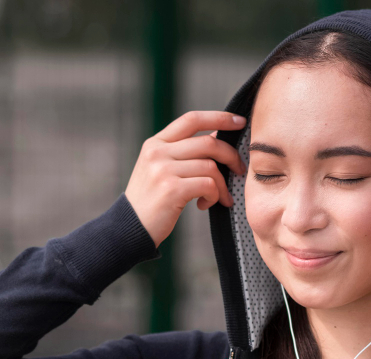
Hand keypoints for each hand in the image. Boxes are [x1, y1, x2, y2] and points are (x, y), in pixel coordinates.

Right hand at [125, 110, 247, 246]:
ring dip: (222, 185)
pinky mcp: (172, 189)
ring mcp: (163, 170)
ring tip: (219, 198)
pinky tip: (204, 204)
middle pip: (208, 143)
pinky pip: (208, 185)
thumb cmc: (152, 200)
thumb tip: (217, 136)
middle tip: (239, 170)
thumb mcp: (161, 169)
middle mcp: (157, 152)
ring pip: (211, 167)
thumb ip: (184, 152)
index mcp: (156, 143)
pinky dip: (214, 196)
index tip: (240, 121)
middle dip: (231, 156)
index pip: (192, 119)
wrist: (131, 228)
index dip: (219, 117)